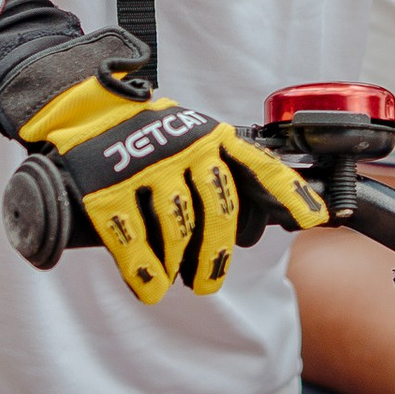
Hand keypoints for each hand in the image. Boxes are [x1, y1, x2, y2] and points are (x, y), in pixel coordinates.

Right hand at [12, 69, 324, 304]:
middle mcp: (185, 147)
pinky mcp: (104, 185)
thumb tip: (259, 215)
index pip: (259, 166)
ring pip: (177, 228)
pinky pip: (131, 236)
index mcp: (210, 135)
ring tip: (173, 279)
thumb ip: (219, 166)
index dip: (289, 194)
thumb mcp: (190, 136)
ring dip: (177, 262)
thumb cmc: (142, 133)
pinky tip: (149, 286)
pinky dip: (143, 268)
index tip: (316, 218)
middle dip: (217, 254)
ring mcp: (144, 165)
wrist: (78, 107)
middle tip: (207, 281)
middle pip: (217, 212)